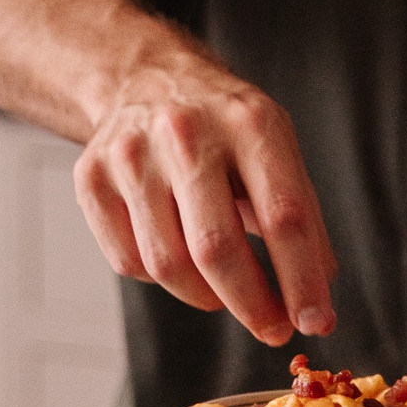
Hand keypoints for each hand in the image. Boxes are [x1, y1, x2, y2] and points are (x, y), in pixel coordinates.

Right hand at [72, 55, 336, 344]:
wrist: (147, 78)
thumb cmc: (223, 126)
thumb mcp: (275, 147)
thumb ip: (300, 217)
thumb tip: (315, 305)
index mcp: (247, 121)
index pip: (282, 216)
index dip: (301, 280)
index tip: (315, 322)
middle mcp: (183, 131)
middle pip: (216, 248)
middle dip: (251, 305)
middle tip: (271, 327)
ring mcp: (129, 153)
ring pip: (167, 264)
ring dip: (206, 297)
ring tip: (224, 291)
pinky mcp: (91, 176)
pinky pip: (128, 261)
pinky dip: (160, 279)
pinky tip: (177, 256)